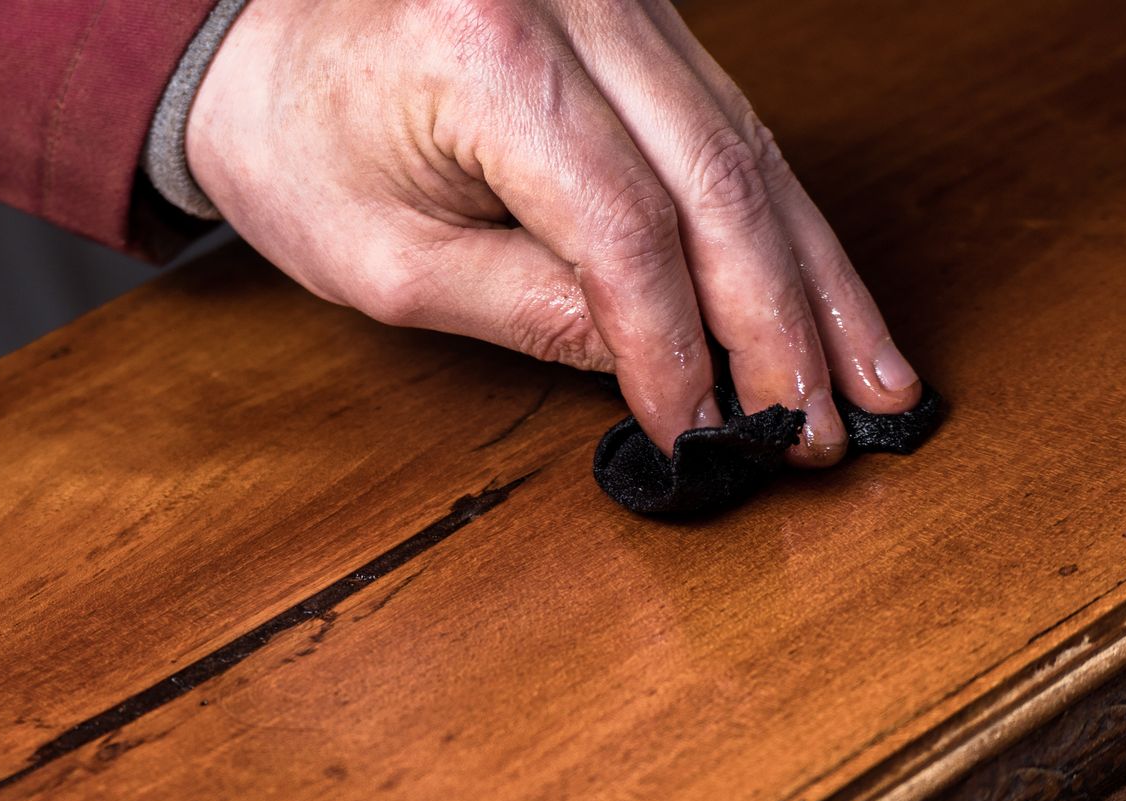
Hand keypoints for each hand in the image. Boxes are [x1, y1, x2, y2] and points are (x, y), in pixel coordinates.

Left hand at [186, 0, 922, 464]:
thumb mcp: (384, 262)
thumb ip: (526, 311)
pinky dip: (778, 222)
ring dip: (812, 278)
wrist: (259, 44)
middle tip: (821, 428)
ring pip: (749, 150)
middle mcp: (573, 1)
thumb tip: (656, 366)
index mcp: (488, 50)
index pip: (626, 226)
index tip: (703, 433)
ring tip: (865, 381)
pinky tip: (824, 295)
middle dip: (781, 323)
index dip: (677, 347)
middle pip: (718, 179)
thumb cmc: (295, 144)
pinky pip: (731, 123)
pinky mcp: (641, 17)